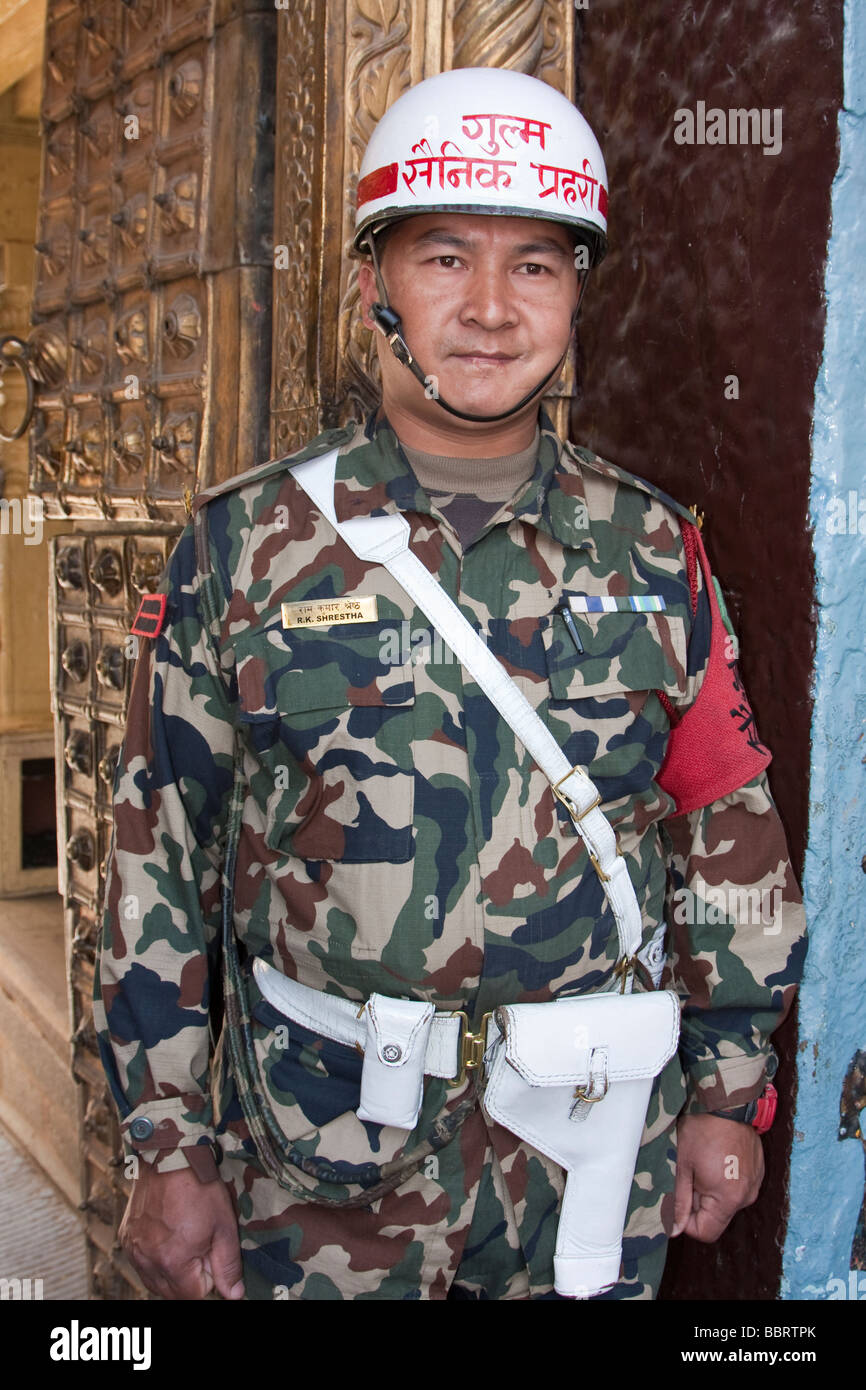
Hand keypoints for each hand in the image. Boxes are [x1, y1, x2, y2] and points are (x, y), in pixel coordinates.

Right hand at [119, 1163, 244, 1299]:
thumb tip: (233, 1296)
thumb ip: (227, 1266)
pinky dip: (155, 1260)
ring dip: (172, 1273)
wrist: (170, 1157)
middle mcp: (148, 1261)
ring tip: (185, 1241)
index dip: (209, 1278)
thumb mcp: (223, 1227)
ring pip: (155, 1282)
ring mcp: (134, 1251)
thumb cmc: (199, 1189)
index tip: (212, 1254)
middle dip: (190, 1279)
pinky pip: (142, 1264)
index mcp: (173, 1262)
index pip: (194, 1295)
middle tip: (200, 1245)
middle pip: (173, 1293)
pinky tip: (167, 1238)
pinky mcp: (127, 1239)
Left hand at [672, 1112, 764, 1241]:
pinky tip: (716, 1157)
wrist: (726, 1101)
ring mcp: (754, 1184)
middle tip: (689, 1174)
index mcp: (728, 1198)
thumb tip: (673, 1228)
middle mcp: (746, 1196)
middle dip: (698, 1202)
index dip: (686, 1221)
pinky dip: (723, 1180)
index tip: (679, 1198)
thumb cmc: (701, 1129)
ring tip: (703, 1162)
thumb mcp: (683, 1165)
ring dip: (710, 1190)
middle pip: (716, 1217)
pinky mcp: (757, 1172)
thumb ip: (679, 1201)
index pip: (706, 1232)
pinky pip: (737, 1188)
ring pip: (726, 1202)